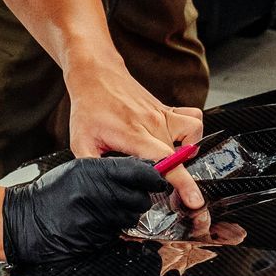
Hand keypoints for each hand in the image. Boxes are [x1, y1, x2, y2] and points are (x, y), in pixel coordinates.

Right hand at [2, 156, 189, 271]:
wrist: (24, 221)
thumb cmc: (51, 194)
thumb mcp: (78, 171)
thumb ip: (110, 169)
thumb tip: (143, 170)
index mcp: (93, 171)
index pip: (139, 172)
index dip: (153, 177)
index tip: (157, 180)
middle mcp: (97, 194)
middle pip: (140, 199)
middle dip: (138, 200)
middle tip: (127, 199)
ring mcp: (97, 218)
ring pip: (131, 218)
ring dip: (125, 217)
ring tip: (106, 212)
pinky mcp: (95, 238)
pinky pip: (116, 234)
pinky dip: (112, 230)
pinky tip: (95, 225)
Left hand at [66, 73, 205, 214]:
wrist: (96, 75)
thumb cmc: (89, 108)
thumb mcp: (81, 143)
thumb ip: (92, 169)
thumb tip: (99, 191)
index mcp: (133, 134)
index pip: (164, 161)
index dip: (181, 183)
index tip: (194, 200)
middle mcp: (154, 123)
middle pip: (180, 156)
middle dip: (184, 181)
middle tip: (179, 198)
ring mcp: (163, 115)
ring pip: (192, 136)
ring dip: (188, 153)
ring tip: (172, 162)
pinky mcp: (168, 110)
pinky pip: (194, 120)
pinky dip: (192, 134)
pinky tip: (177, 143)